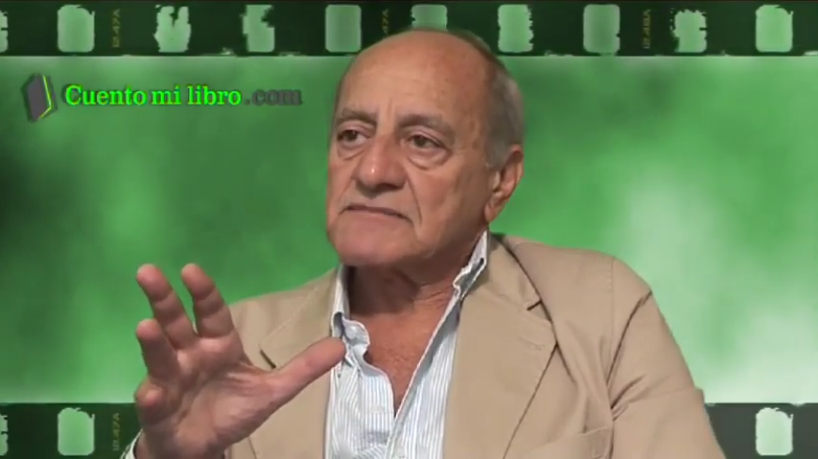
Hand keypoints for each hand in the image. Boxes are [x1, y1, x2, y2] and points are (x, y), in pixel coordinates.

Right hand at [132, 264, 344, 458]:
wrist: (203, 447)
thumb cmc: (232, 410)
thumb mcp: (273, 390)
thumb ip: (303, 367)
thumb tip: (341, 345)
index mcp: (217, 345)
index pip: (211, 312)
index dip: (203, 292)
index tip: (191, 270)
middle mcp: (189, 356)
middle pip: (174, 322)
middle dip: (162, 298)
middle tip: (148, 273)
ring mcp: (169, 381)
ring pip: (159, 356)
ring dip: (153, 342)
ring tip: (144, 326)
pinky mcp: (158, 411)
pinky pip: (154, 403)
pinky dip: (151, 398)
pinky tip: (151, 392)